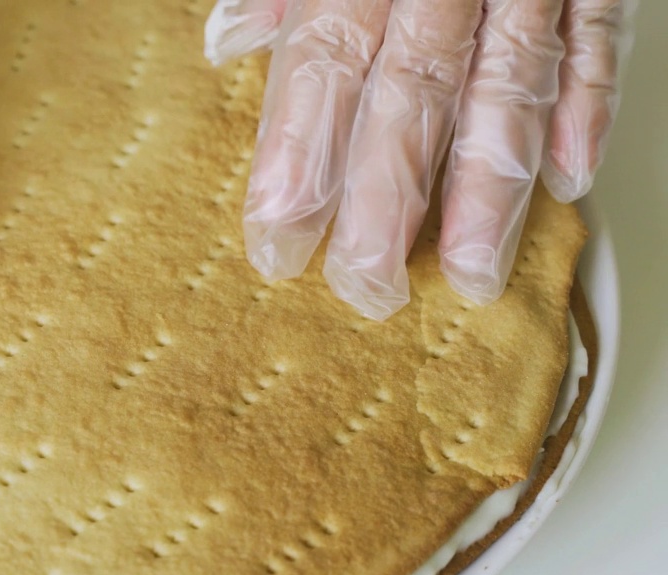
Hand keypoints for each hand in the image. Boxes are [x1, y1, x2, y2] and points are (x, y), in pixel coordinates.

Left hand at [206, 0, 633, 318]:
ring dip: (491, 184)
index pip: (321, 66)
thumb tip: (227, 44)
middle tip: (368, 286)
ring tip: (470, 270)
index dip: (297, 158)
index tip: (276, 241)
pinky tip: (570, 181)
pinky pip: (598, 37)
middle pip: (410, 90)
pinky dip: (589, 107)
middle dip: (387, 197)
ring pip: (510, 80)